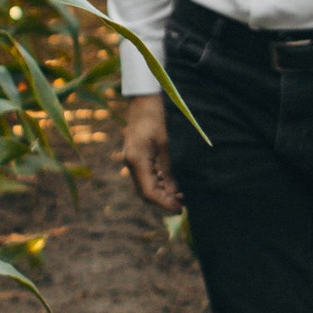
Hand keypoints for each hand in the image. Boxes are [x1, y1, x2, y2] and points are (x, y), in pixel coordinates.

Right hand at [121, 93, 178, 211]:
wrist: (142, 103)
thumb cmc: (154, 120)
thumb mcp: (164, 146)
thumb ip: (168, 170)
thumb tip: (173, 192)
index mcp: (137, 161)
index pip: (149, 192)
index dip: (164, 203)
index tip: (178, 209)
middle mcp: (131, 164)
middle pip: (145, 193)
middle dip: (163, 200)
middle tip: (181, 205)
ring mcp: (131, 162)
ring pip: (145, 187)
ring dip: (161, 192)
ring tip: (180, 195)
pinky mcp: (134, 158)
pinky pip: (144, 177)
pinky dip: (157, 183)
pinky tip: (170, 183)